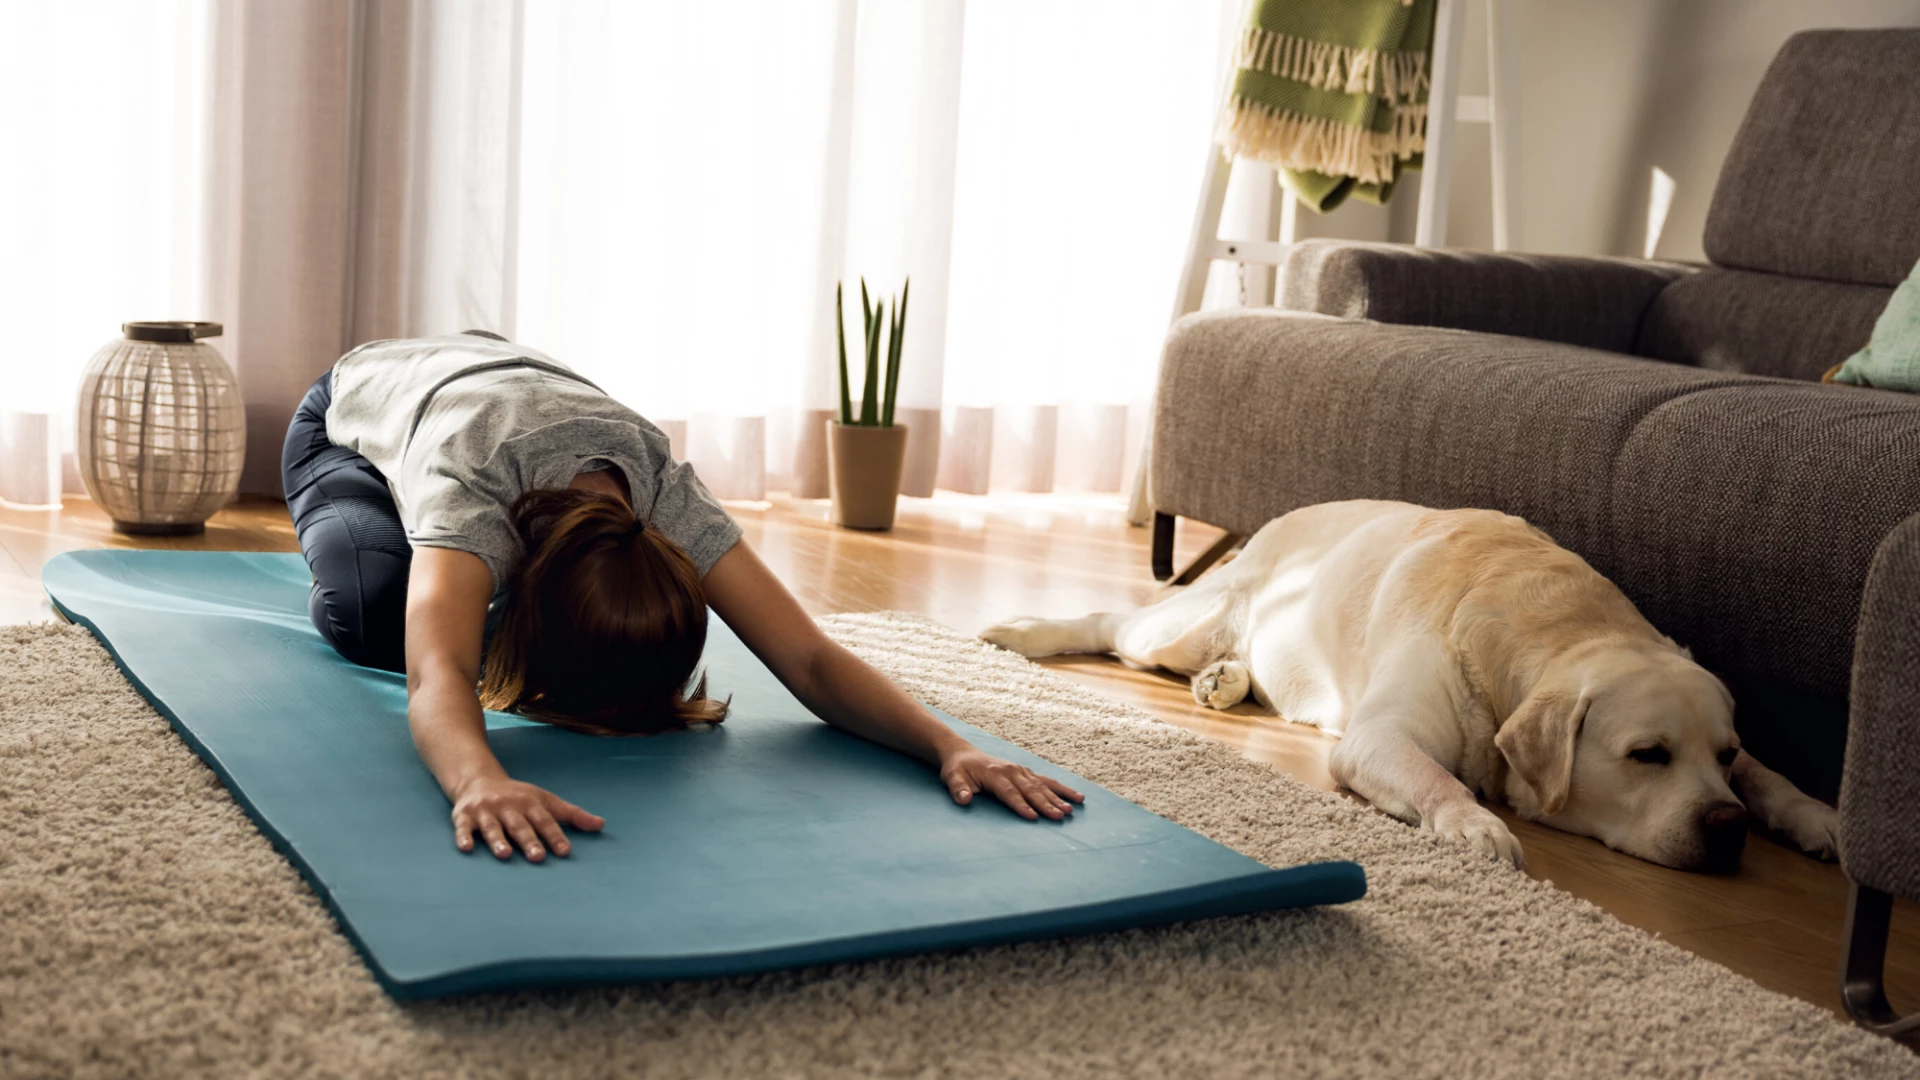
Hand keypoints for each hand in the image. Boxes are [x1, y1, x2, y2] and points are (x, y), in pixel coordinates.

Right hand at [451, 775, 604, 861]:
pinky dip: (464, 837)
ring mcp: (486, 811)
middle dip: (529, 840)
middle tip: (538, 857)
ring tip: (504, 855)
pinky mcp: (464, 816)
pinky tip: (467, 847)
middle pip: (520, 825)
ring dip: (498, 840)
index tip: (565, 851)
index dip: (555, 835)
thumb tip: (601, 825)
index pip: (545, 821)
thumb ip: (572, 815)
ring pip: (492, 827)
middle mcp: (508, 806)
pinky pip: (463, 827)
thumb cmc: (518, 796)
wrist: (478, 779)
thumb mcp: (546, 800)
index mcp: (530, 803)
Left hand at [939, 747, 1083, 820]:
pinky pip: (1047, 781)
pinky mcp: (1027, 772)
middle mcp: (1011, 770)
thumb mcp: (951, 778)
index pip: (1009, 792)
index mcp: (994, 773)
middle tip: (1059, 817)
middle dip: (1046, 804)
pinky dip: (1062, 789)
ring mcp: (1021, 770)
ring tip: (1072, 809)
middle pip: (1031, 790)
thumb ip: (958, 789)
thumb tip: (965, 799)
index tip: (1033, 817)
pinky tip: (1077, 797)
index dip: (1021, 805)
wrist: (962, 754)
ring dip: (1058, 798)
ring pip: (1042, 786)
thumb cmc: (957, 770)